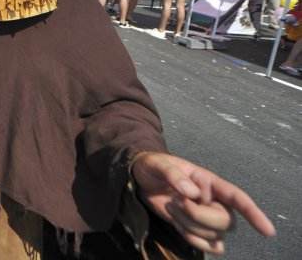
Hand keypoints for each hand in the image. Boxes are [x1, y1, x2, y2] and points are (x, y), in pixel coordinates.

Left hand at [132, 152, 274, 255]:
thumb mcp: (158, 164)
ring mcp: (208, 218)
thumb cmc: (153, 167)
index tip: (268, 231)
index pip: (238, 198)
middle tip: (175, 200)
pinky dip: (192, 240)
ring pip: (215, 235)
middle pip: (226, 221)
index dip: (254, 213)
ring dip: (189, 225)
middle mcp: (215, 202)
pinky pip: (208, 247)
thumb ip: (174, 175)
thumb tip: (194, 194)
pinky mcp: (198, 231)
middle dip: (198, 215)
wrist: (141, 179)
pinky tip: (177, 224)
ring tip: (171, 206)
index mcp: (210, 182)